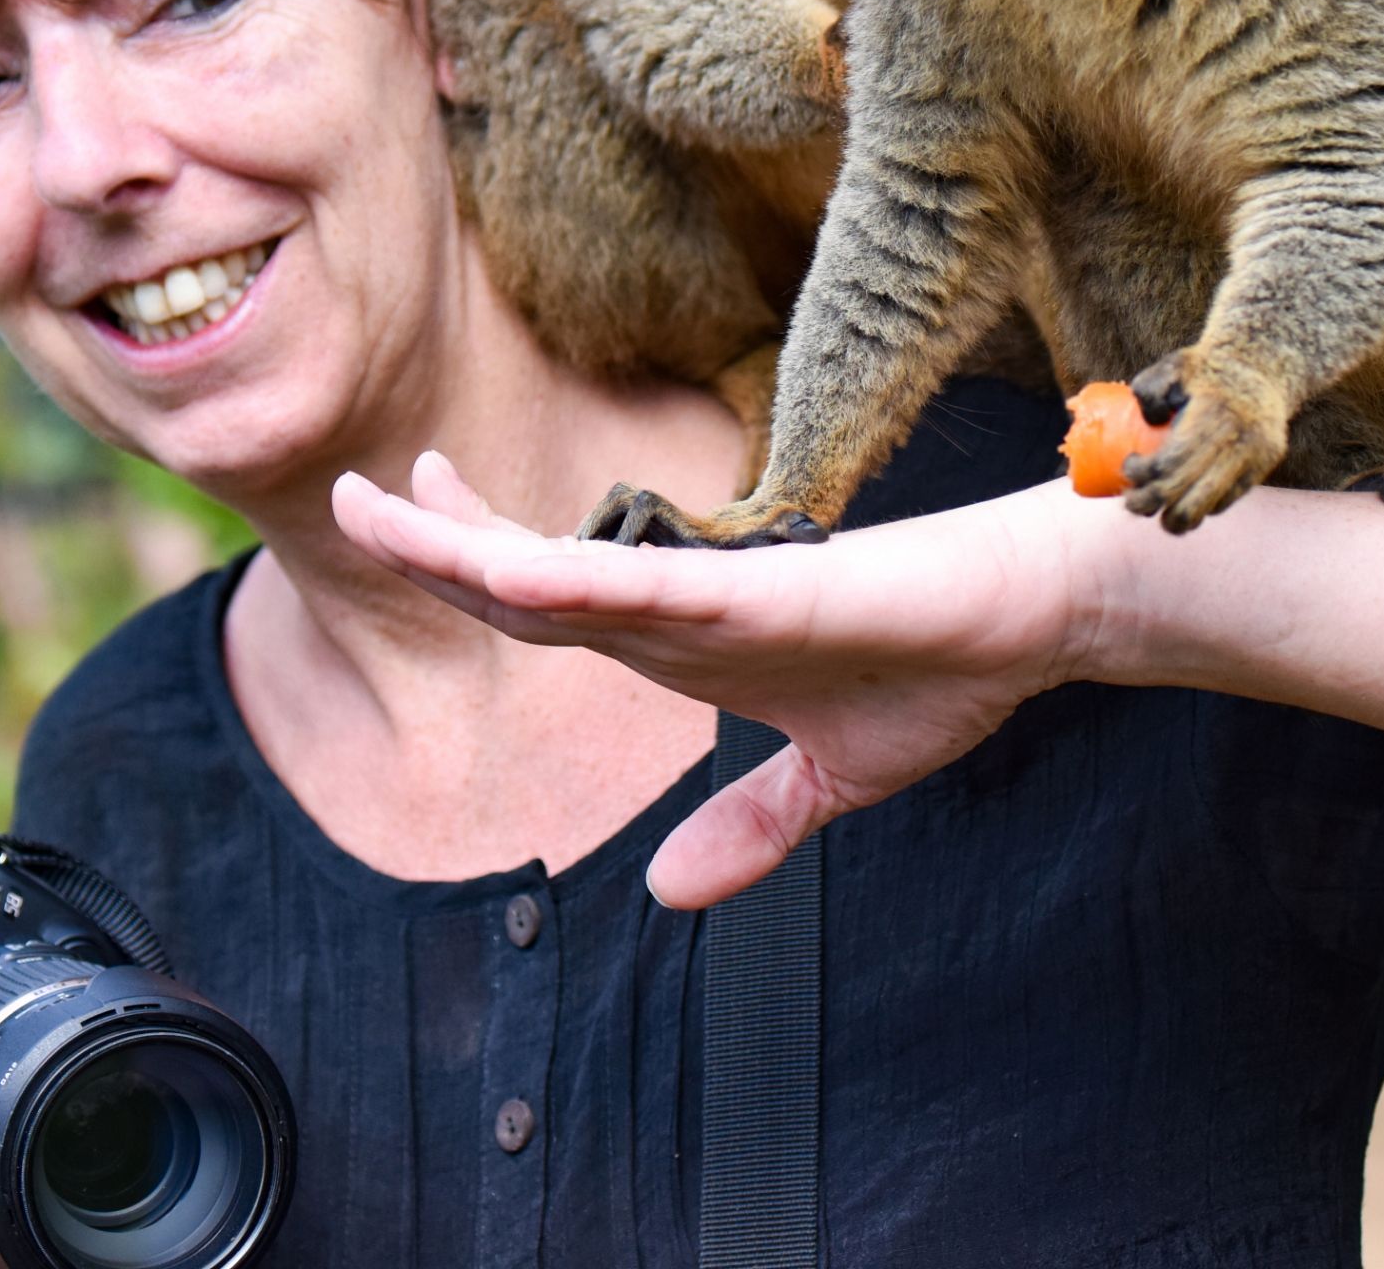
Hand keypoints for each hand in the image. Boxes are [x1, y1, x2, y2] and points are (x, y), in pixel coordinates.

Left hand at [332, 456, 1103, 908]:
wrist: (1029, 619)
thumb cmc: (940, 671)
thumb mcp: (829, 782)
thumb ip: (748, 826)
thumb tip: (667, 891)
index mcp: (683, 641)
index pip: (543, 605)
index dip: (468, 569)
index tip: (412, 522)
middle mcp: (682, 608)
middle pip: (527, 580)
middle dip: (432, 541)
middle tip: (354, 493)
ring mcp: (719, 595)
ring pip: (567, 576)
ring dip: (467, 551)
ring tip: (385, 513)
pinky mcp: (770, 591)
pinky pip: (654, 591)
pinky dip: (577, 585)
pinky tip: (507, 572)